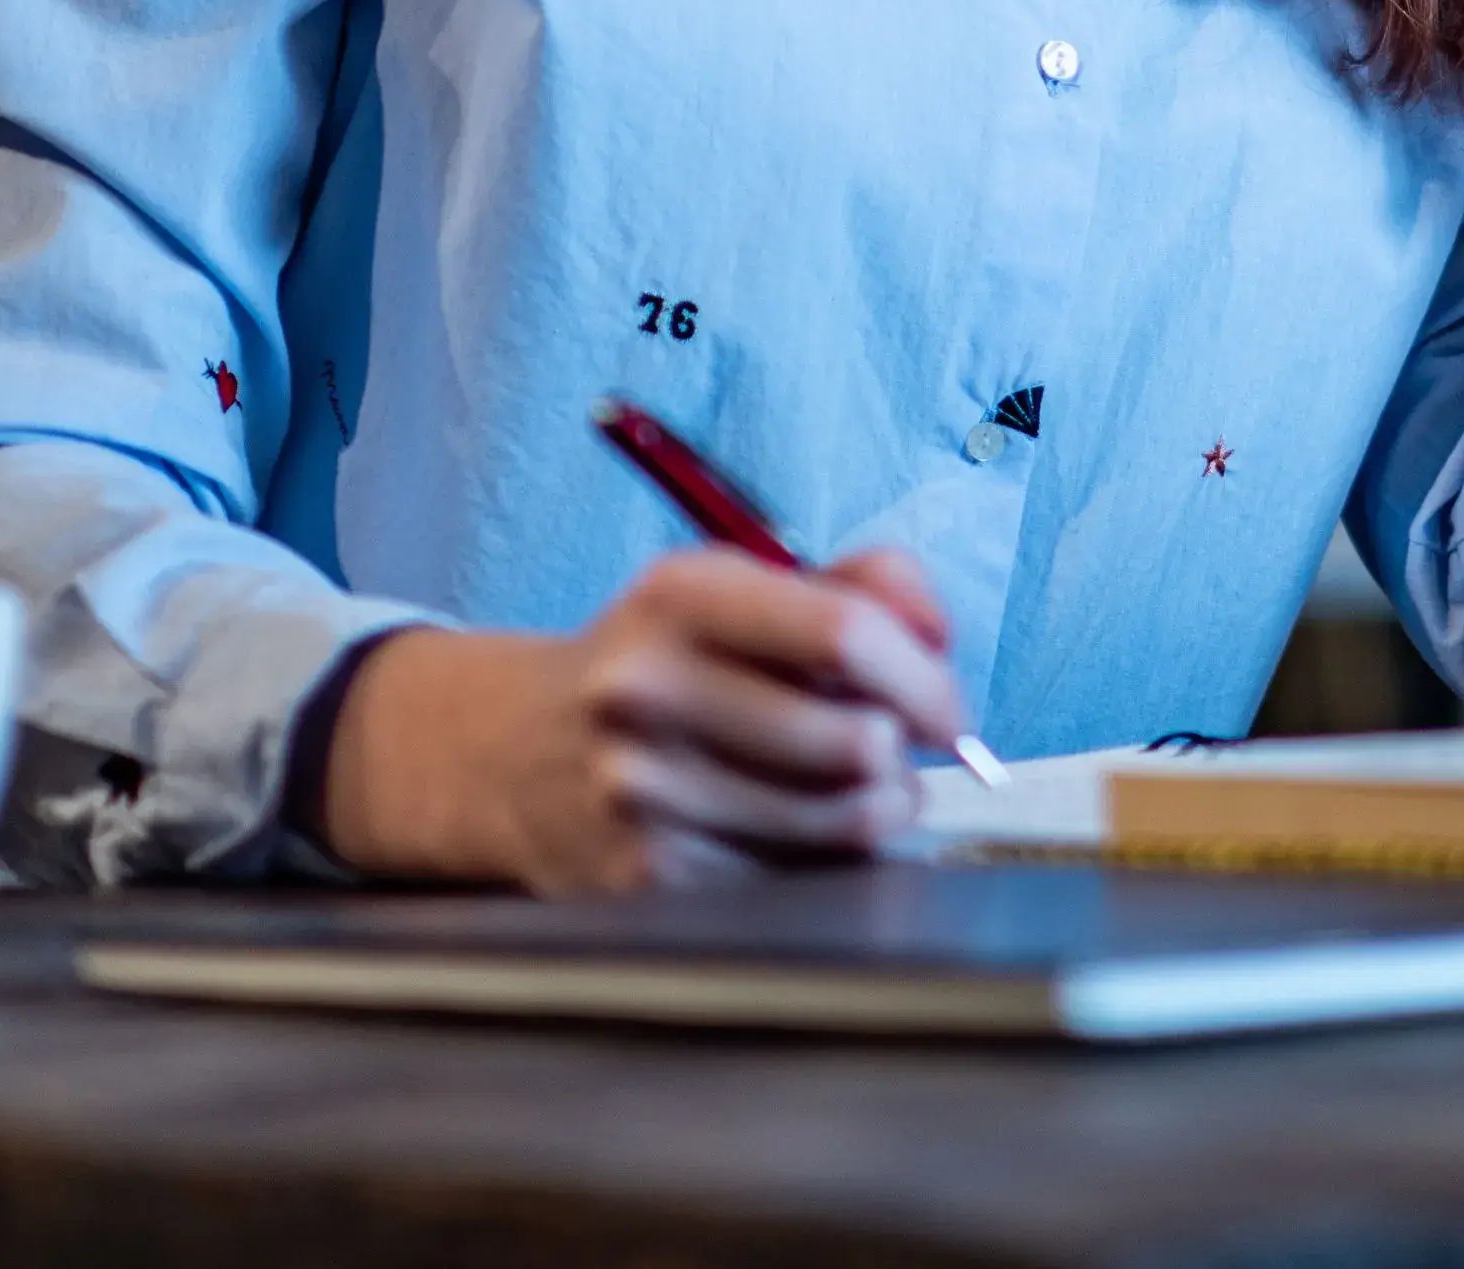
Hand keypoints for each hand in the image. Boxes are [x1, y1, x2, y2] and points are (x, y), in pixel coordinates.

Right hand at [319, 546, 967, 892]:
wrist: (516, 753)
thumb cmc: (668, 662)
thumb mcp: (742, 588)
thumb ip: (863, 583)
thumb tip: (939, 640)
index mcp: (682, 596)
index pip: (847, 632)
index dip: (926, 676)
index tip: (947, 710)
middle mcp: (648, 690)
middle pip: (856, 738)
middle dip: (903, 754)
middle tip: (892, 753)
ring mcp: (640, 791)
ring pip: (842, 821)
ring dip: (879, 812)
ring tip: (855, 792)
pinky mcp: (645, 877)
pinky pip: (797, 880)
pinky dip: (823, 863)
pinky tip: (791, 833)